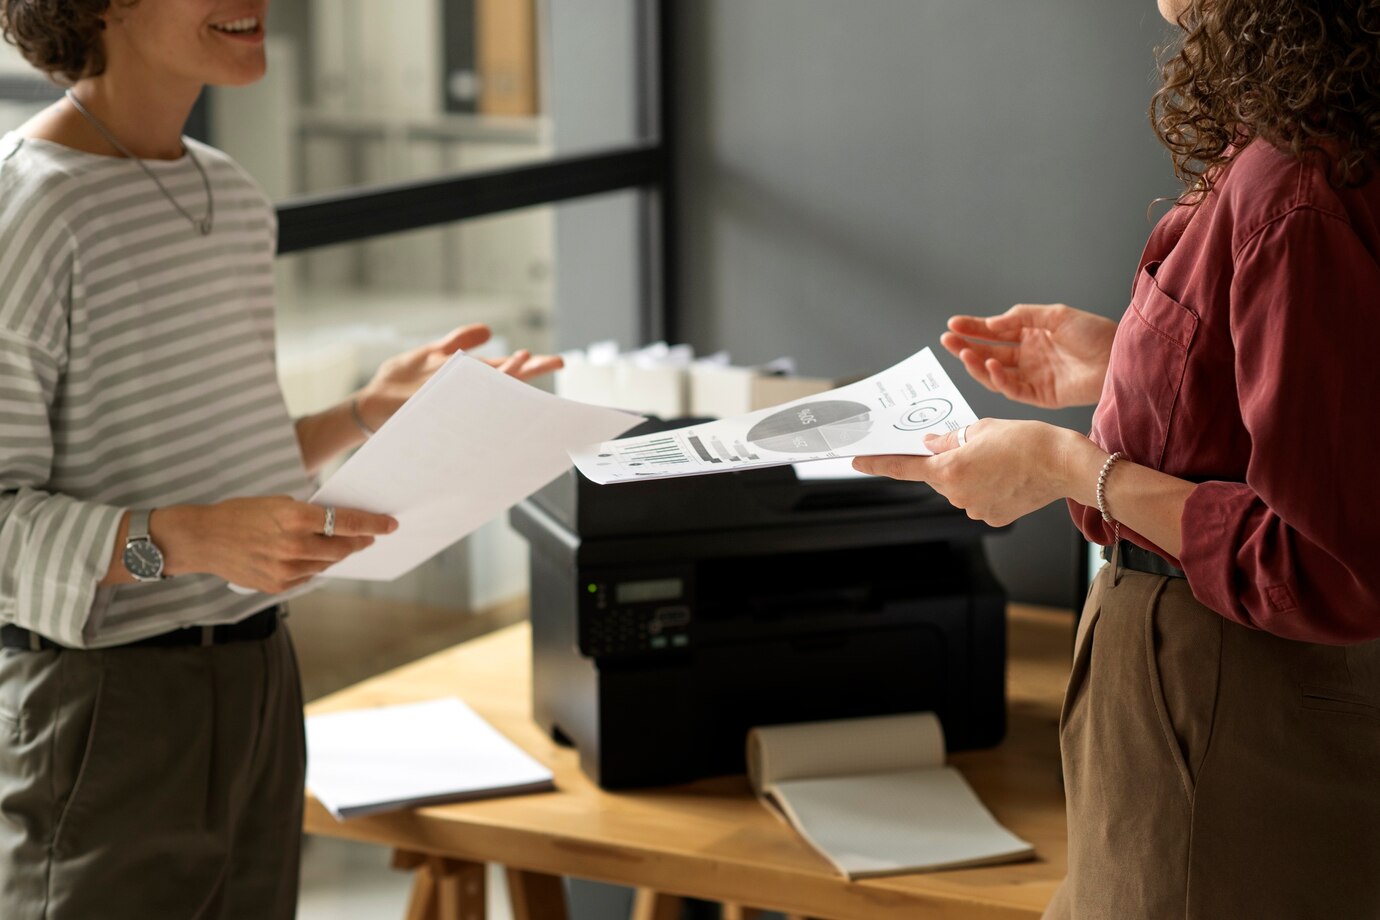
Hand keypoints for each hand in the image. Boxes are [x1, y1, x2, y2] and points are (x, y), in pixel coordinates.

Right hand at [156, 497, 397, 593]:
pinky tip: (309, 557)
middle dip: (359, 541)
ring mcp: (285, 569)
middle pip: (342, 547)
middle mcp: (293, 546)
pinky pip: (308, 576)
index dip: (372, 524)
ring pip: (326, 564)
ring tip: (337, 543)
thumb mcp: (277, 504)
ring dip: (335, 554)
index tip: (390, 524)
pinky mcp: (277, 585)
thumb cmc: (241, 514)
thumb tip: (338, 524)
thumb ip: (308, 515)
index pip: (345, 522)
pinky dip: (313, 566)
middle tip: (368, 536)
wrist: (203, 538)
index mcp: (294, 518)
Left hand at [354, 323, 564, 430]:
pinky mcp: (426, 399)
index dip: (530, 365)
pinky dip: (466, 384)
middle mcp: (462, 390)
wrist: (368, 406)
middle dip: (527, 370)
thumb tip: (488, 330)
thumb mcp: (431, 354)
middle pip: (501, 379)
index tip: (556, 360)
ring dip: (501, 375)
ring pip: (482, 386)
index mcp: (466, 377)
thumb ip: (458, 340)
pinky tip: (481, 375)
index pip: (505, 371)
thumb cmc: (399, 384)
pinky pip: (452, 392)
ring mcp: (446, 395)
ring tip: (522, 361)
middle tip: (556, 362)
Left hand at [851, 419, 1078, 526]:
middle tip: (974, 445)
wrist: (1064, 465)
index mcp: (948, 470)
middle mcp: (957, 495)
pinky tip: (1007, 476)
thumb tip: (930, 445)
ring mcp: (975, 510)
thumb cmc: (1026, 441)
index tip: (856, 462)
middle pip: (937, 476)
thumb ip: (949, 440)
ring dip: (970, 474)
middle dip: (947, 461)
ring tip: (1000, 460)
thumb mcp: (981, 429)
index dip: (877, 464)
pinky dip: (987, 488)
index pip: (903, 467)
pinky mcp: (994, 518)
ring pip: (959, 488)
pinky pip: (979, 500)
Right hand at [940, 304, 1115, 408]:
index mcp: (1032, 334)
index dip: (973, 328)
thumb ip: (1021, 317)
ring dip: (977, 364)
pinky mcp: (1040, 396)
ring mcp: (1033, 377)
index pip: (995, 332)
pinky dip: (999, 379)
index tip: (953, 324)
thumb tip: (991, 323)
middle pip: (989, 353)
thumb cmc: (1095, 333)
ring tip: (963, 354)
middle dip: (966, 346)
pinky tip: (991, 365)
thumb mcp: (1055, 315)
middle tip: (947, 340)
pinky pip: (1013, 389)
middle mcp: (1029, 356)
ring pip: (996, 373)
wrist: (1120, 357)